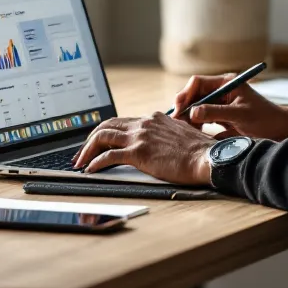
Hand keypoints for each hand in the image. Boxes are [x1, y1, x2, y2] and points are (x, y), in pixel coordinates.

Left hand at [71, 113, 213, 184]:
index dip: (105, 133)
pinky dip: (96, 162)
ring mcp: (140, 136)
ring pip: (103, 137)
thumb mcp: (180, 135)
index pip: (121, 121)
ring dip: (87, 150)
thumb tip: (158, 143)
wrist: (207, 158)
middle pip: (106, 126)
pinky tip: (91, 170)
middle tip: (81, 154)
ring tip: (80, 163)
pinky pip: (109, 155)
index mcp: (153, 118)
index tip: (97, 144)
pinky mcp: (139, 152)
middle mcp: (144, 123)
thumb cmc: (199, 152)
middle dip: (89, 140)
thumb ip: (165, 135)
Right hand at [172, 73, 287, 141]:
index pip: (198, 83)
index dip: (185, 94)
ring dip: (189, 117)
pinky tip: (194, 134)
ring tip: (185, 129)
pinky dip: (197, 126)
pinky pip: (203, 119)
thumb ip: (216, 112)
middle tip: (177, 122)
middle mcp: (222, 92)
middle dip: (184, 107)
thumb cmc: (265, 119)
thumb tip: (193, 112)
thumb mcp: (240, 115)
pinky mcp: (222, 118)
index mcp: (226, 83)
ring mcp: (221, 105)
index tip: (179, 108)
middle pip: (194, 95)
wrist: (282, 131)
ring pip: (197, 108)